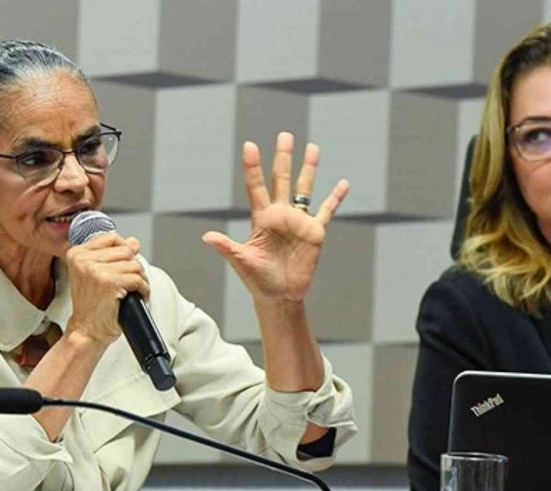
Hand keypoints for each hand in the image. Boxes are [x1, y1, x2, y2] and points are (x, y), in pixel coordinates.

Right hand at [64, 233, 147, 345]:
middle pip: (126, 250)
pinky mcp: (109, 283)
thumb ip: (112, 255)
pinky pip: (137, 279)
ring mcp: (95, 270)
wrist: (87, 331)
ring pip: (134, 264)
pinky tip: (137, 296)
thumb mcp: (96, 274)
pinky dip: (143, 289)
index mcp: (76, 254)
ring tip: (133, 290)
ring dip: (140, 279)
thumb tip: (133, 241)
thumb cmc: (91, 306)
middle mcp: (83, 260)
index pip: (112, 237)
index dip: (125, 249)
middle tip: (130, 282)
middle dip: (134, 266)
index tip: (124, 264)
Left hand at [202, 132, 348, 302]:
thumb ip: (227, 247)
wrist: (280, 296)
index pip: (255, 186)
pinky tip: (343, 183)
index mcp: (261, 218)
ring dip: (308, 169)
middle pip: (281, 179)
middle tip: (285, 135)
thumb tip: (207, 236)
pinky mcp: (314, 233)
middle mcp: (280, 215)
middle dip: (283, 158)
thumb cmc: (258, 280)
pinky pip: (327, 211)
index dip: (253, 167)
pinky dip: (335, 198)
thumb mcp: (242, 262)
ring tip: (312, 147)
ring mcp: (298, 222)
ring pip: (304, 189)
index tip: (250, 145)